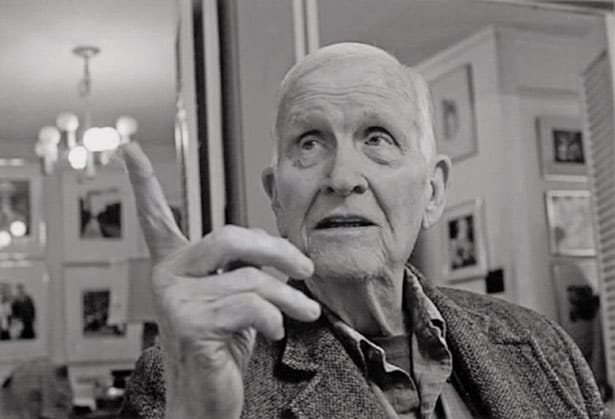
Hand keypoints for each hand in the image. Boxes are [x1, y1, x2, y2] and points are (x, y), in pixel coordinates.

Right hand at [120, 143, 320, 418]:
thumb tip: (287, 251)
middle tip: (306, 268)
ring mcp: (176, 299)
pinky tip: (275, 332)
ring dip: (289, 297)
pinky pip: (251, 305)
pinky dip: (275, 318)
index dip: (144, 182)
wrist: (207, 395)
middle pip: (231, 238)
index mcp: (176, 263)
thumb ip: (248, 267)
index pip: (156, 217)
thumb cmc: (223, 343)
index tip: (128, 149)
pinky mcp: (191, 322)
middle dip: (278, 252)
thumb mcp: (236, 296)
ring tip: (305, 312)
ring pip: (251, 278)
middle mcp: (168, 275)